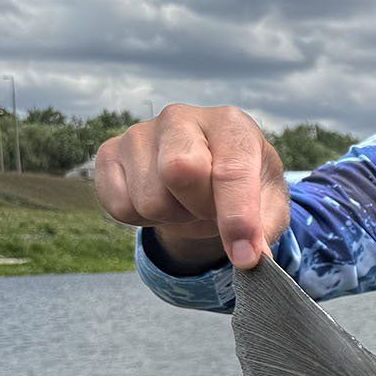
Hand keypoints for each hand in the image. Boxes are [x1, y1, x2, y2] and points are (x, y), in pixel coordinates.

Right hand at [94, 104, 288, 270]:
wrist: (204, 177)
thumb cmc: (241, 187)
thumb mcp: (267, 205)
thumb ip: (264, 228)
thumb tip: (252, 258)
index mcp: (230, 123)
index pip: (230, 170)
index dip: (238, 218)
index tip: (244, 257)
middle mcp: (181, 117)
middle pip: (179, 171)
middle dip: (200, 209)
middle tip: (213, 212)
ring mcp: (139, 133)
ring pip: (150, 200)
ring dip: (175, 218)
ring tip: (188, 203)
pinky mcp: (109, 153)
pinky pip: (120, 207)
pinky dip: (143, 220)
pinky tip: (163, 201)